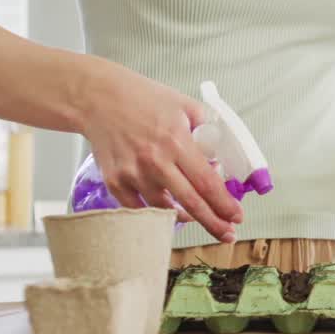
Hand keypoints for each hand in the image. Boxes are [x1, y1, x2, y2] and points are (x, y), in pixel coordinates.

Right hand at [80, 66, 242, 241]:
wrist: (98, 99)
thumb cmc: (143, 99)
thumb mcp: (185, 105)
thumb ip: (208, 128)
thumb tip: (223, 155)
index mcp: (177, 142)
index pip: (207, 183)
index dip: (225, 204)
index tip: (237, 216)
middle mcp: (155, 162)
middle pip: (191, 203)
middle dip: (214, 223)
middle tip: (228, 234)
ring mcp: (133, 175)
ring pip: (165, 210)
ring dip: (186, 217)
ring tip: (200, 217)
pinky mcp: (115, 183)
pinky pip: (140, 209)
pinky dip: (157, 213)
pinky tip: (170, 211)